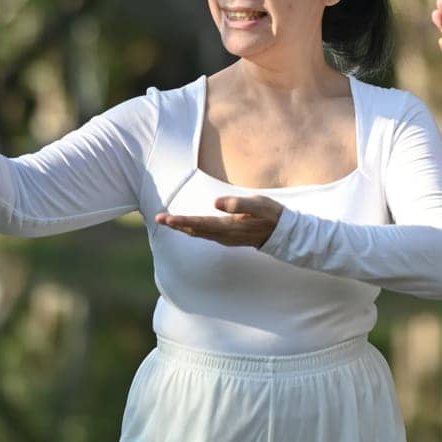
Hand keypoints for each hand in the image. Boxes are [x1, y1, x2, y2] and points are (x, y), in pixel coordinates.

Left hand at [156, 196, 283, 247]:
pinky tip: (189, 227)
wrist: (284, 234)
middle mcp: (224, 235)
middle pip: (195, 230)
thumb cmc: (272, 215)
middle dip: (177, 225)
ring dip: (183, 227)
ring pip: (199, 234)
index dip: (181, 221)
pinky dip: (193, 230)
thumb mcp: (259, 204)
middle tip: (158, 219)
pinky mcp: (229, 238)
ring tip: (168, 221)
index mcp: (229, 226)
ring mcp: (226, 239)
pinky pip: (206, 235)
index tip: (166, 218)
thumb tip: (215, 203)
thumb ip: (238, 203)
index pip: (200, 223)